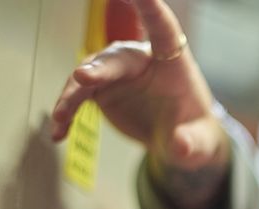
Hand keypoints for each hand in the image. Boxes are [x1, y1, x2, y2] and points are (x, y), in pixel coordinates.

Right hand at [50, 0, 226, 171]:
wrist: (176, 139)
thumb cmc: (192, 131)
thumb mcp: (199, 143)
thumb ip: (190, 143)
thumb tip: (181, 146)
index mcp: (173, 62)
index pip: (163, 29)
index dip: (151, 8)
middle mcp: (142, 61)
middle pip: (118, 58)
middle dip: (99, 68)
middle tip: (82, 78)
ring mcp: (118, 73)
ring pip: (90, 74)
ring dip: (73, 93)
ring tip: (61, 117)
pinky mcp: (101, 88)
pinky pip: (78, 94)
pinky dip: (67, 112)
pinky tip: (60, 132)